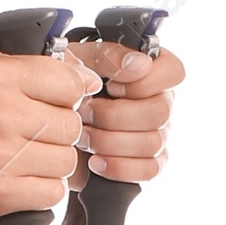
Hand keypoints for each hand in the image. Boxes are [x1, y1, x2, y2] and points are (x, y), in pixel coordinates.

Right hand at [0, 43, 97, 224]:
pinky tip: (21, 179)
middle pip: (72, 126)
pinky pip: (53, 192)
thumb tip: (91, 82)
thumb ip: (40, 70)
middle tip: (33, 136)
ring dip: (52, 164)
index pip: (70, 85)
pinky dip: (42, 189)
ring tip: (24, 159)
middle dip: (59, 134)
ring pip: (66, 162)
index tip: (52, 106)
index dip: (67, 99)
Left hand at [77, 37, 183, 182]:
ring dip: (110, 142)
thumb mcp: (80, 58)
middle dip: (115, 116)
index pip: (173, 72)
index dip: (143, 82)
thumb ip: (108, 55)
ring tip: (84, 137)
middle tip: (86, 113)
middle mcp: (161, 100)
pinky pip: (149, 169)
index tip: (111, 86)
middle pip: (160, 112)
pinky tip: (96, 161)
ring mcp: (159, 132)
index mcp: (152, 69)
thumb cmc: (72, 83)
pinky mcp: (149, 160)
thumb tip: (136, 65)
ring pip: (152, 143)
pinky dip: (120, 167)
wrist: (53, 117)